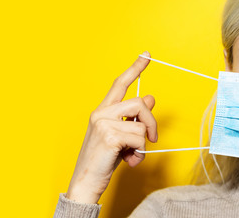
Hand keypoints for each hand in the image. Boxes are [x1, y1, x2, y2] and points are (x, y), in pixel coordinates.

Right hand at [66, 51, 157, 203]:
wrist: (85, 183)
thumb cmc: (102, 161)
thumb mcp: (119, 137)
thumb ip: (131, 119)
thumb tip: (150, 97)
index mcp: (101, 112)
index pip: (119, 84)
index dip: (134, 68)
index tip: (146, 55)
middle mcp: (100, 113)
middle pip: (139, 103)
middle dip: (151, 122)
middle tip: (153, 138)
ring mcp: (103, 124)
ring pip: (141, 123)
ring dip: (144, 142)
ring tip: (133, 155)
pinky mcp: (109, 136)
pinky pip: (139, 139)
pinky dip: (139, 153)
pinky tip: (129, 162)